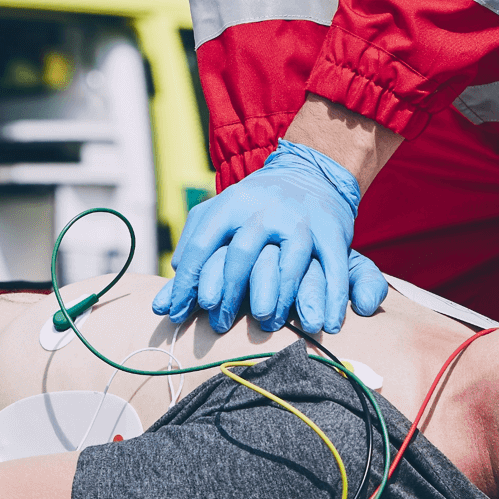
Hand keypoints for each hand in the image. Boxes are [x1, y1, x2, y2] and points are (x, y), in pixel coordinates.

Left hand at [152, 140, 387, 333]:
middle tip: (218, 325)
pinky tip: (326, 326)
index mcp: (230, 205)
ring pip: (287, 263)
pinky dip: (332, 299)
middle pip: (241, 255)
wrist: (309, 172)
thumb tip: (165, 296)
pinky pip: (333, 269)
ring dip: (277, 298)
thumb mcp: (219, 214)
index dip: (187, 282)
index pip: (201, 245)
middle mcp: (263, 210)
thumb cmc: (253, 206)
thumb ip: (192, 248)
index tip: (178, 313)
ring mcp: (299, 221)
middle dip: (228, 292)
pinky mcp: (331, 232)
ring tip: (266, 325)